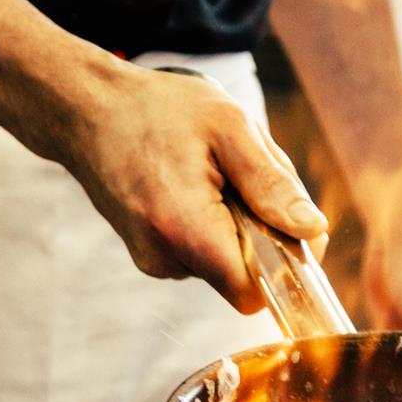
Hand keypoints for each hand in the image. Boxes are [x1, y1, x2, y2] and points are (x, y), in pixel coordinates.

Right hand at [57, 63, 328, 312]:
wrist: (88, 111)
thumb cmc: (158, 109)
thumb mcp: (229, 127)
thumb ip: (273, 183)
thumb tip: (313, 230)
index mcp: (185, 228)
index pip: (252, 291)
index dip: (282, 265)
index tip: (283, 223)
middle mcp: (164, 257)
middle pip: (243, 275)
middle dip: (259, 232)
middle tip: (238, 176)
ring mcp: (154, 261)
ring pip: (224, 263)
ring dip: (235, 224)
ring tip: (209, 173)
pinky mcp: (151, 256)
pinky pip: (202, 254)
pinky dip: (212, 225)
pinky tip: (192, 184)